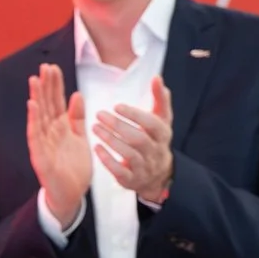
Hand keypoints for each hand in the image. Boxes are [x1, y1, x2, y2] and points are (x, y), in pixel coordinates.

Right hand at [27, 64, 90, 227]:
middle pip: (47, 105)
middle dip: (46, 86)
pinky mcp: (40, 157)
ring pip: (39, 117)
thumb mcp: (80, 138)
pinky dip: (33, 120)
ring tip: (34, 80)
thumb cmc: (74, 168)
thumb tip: (77, 95)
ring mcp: (43, 144)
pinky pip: (35, 136)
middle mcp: (49, 133)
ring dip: (36, 98)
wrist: (71, 195)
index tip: (53, 67)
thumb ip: (77, 118)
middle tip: (44, 66)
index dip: (55, 85)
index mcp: (60, 128)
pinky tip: (32, 105)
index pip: (56, 102)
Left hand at [95, 76, 173, 203]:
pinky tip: (96, 147)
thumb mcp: (161, 120)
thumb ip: (160, 99)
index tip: (117, 106)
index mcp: (163, 134)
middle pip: (138, 139)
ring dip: (110, 140)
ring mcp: (144, 167)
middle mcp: (155, 151)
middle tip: (99, 114)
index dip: (135, 115)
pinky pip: (120, 171)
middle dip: (118, 126)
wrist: (157, 175)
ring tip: (95, 127)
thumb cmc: (155, 140)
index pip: (152, 124)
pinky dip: (107, 159)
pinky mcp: (132, 179)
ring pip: (128, 154)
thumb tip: (156, 78)